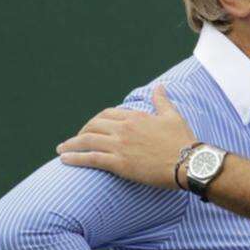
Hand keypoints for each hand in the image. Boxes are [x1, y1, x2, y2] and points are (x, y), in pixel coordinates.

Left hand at [57, 85, 196, 189]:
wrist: (188, 162)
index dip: (96, 121)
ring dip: (71, 145)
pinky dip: (75, 158)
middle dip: (81, 132)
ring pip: (87, 141)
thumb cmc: (182, 140)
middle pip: (93, 126)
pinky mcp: (118, 163)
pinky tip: (65, 159)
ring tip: (61, 149)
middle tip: (75, 140)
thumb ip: (162, 101)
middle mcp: (124, 128)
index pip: (107, 114)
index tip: (91, 128)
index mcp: (135, 116)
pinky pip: (90, 158)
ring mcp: (119, 145)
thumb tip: (159, 86)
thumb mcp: (172, 116)